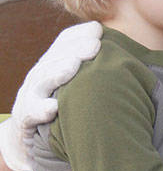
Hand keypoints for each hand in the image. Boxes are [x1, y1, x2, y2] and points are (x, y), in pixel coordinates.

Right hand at [0, 21, 101, 170]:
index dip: (79, 34)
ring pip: (41, 80)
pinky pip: (30, 112)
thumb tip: (129, 62)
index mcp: (54, 65)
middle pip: (54, 57)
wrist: (29, 141)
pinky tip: (54, 107)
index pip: (63, 42)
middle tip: (95, 45)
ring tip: (74, 66)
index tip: (99, 30)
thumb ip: (95, 73)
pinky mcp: (24, 119)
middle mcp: (40, 76)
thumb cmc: (63, 111)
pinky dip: (41, 109)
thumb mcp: (77, 89)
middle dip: (74, 49)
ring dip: (57, 72)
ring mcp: (30, 96)